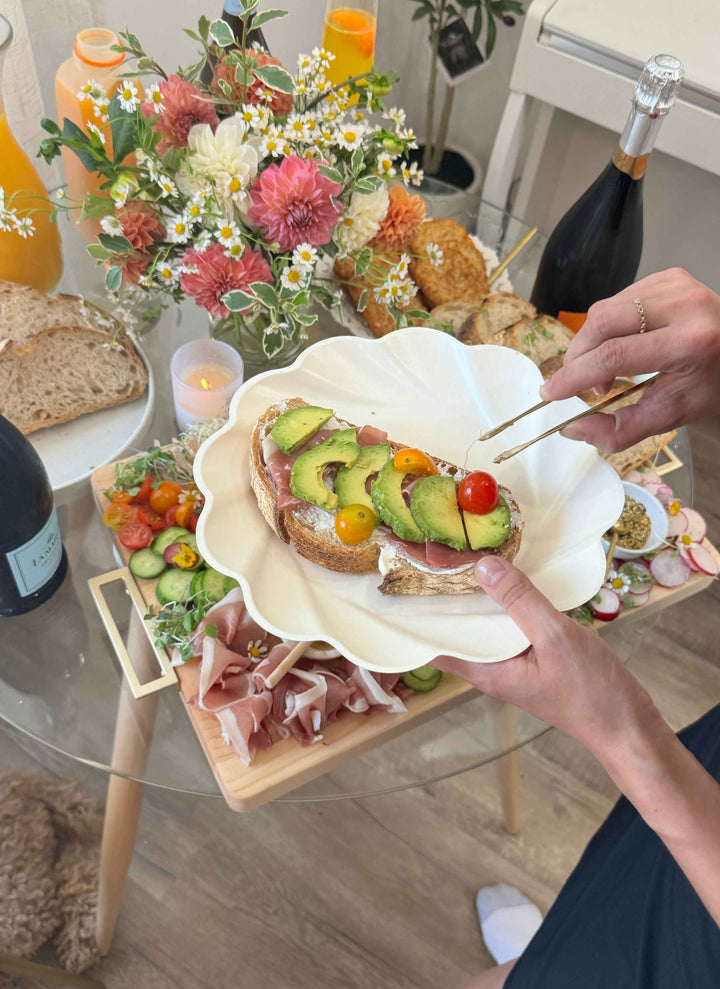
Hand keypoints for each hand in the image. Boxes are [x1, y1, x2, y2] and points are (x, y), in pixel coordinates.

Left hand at [433, 556, 657, 756]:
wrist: (629, 727)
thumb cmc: (591, 691)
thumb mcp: (554, 638)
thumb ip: (519, 601)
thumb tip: (483, 566)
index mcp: (486, 671)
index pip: (435, 646)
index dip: (416, 619)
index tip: (405, 584)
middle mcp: (493, 669)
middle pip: (459, 631)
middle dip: (448, 599)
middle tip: (438, 555)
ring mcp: (515, 665)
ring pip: (488, 627)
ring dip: (482, 599)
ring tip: (470, 559)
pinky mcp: (536, 658)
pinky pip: (512, 628)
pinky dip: (510, 606)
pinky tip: (516, 582)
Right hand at [539, 268, 719, 451]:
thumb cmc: (711, 384)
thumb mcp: (672, 414)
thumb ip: (620, 430)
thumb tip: (572, 430)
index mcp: (688, 343)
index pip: (613, 355)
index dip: (574, 376)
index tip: (550, 392)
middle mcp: (683, 305)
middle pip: (601, 323)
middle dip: (578, 357)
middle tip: (579, 384)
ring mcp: (675, 284)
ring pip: (604, 309)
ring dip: (592, 342)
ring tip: (606, 369)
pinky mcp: (669, 276)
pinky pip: (619, 299)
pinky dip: (609, 326)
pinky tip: (623, 343)